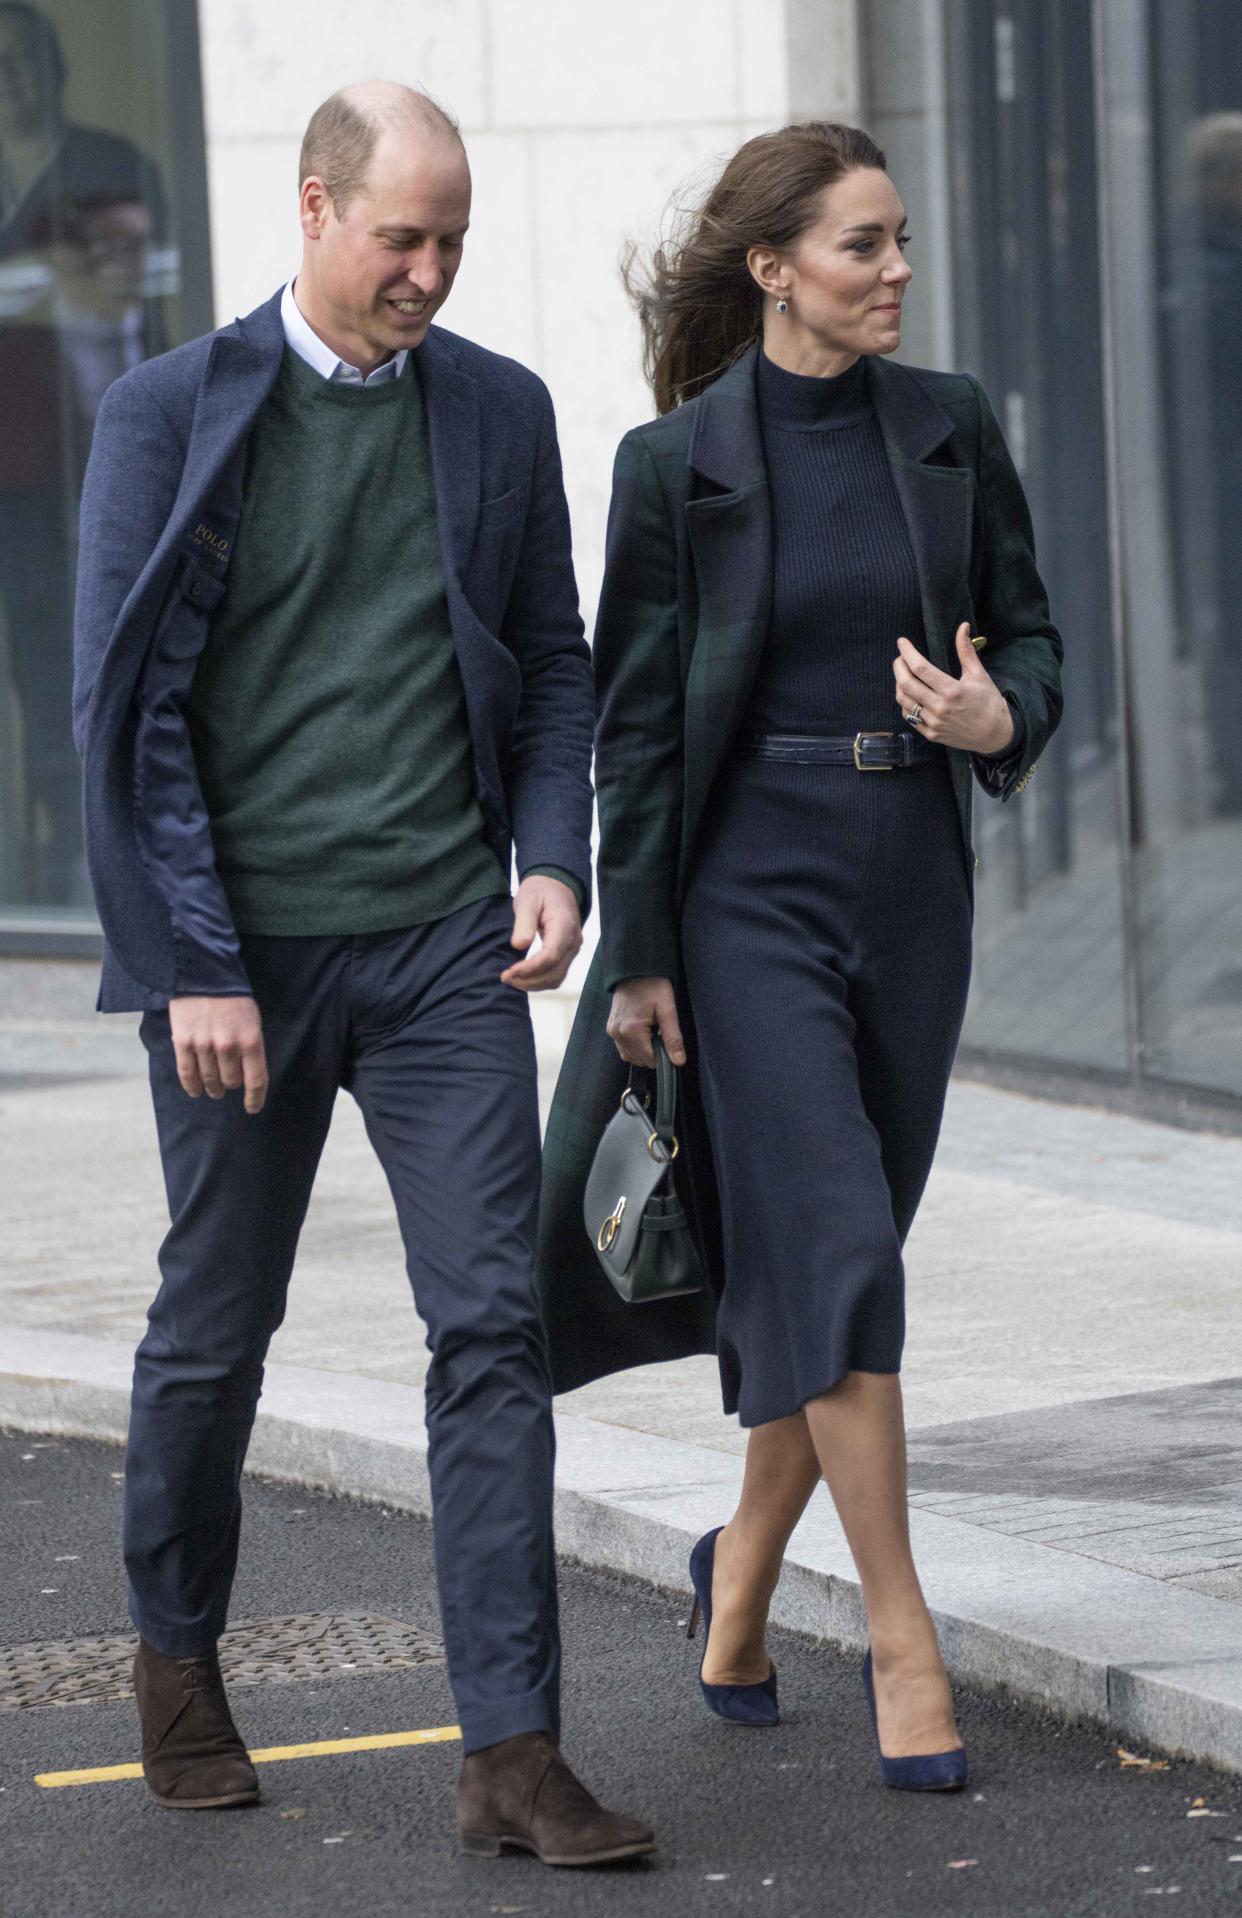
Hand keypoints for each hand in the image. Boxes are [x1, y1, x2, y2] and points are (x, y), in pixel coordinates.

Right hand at [168, 995, 267, 1113]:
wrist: (204, 974)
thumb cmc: (233, 999)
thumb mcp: (252, 1020)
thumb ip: (250, 1048)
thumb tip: (247, 1075)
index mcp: (251, 1040)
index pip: (256, 1080)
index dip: (255, 1099)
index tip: (252, 1108)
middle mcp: (228, 1045)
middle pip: (231, 1082)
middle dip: (230, 1085)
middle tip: (228, 1084)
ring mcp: (204, 1045)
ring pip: (209, 1081)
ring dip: (212, 1088)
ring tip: (213, 1089)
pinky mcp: (184, 1042)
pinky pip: (188, 1074)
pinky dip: (192, 1087)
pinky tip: (196, 1092)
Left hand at [500, 875, 582, 991]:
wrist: (557, 887)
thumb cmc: (541, 891)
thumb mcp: (527, 899)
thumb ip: (524, 922)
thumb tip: (519, 945)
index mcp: (564, 926)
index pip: (550, 956)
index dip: (529, 969)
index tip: (509, 973)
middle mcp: (573, 942)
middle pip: (554, 972)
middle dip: (529, 980)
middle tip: (505, 977)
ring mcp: (572, 950)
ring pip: (556, 978)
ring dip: (533, 984)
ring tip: (511, 979)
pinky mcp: (567, 955)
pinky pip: (556, 975)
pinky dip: (539, 981)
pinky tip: (522, 977)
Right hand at [607, 977, 686, 1068]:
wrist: (634, 968)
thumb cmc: (652, 984)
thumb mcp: (667, 1009)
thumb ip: (673, 1037)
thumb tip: (678, 1061)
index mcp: (631, 1030)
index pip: (650, 1060)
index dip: (664, 1055)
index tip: (670, 1042)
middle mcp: (618, 1033)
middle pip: (640, 1060)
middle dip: (654, 1052)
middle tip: (662, 1033)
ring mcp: (612, 1031)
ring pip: (630, 1056)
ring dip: (644, 1051)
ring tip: (653, 1032)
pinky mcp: (611, 1027)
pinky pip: (623, 1047)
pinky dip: (635, 1046)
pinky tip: (644, 1032)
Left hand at [892, 622, 1014, 754]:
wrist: (994, 734)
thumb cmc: (988, 702)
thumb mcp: (979, 674)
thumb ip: (966, 650)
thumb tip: (962, 626)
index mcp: (952, 690)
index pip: (920, 668)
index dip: (907, 652)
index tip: (902, 642)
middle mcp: (940, 707)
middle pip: (905, 684)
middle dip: (898, 666)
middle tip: (900, 658)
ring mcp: (933, 723)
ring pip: (903, 701)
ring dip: (899, 684)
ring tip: (903, 674)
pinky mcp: (930, 734)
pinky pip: (909, 716)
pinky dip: (905, 703)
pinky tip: (910, 694)